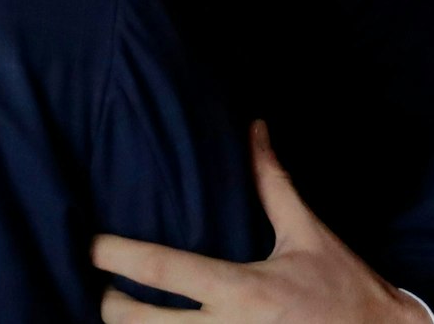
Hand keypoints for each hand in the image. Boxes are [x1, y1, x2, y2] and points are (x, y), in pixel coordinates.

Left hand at [94, 121, 428, 323]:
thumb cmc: (344, 288)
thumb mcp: (307, 234)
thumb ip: (272, 183)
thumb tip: (255, 128)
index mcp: (244, 290)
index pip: (165, 271)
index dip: (118, 257)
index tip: (89, 244)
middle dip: (108, 308)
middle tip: (99, 289)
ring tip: (118, 315)